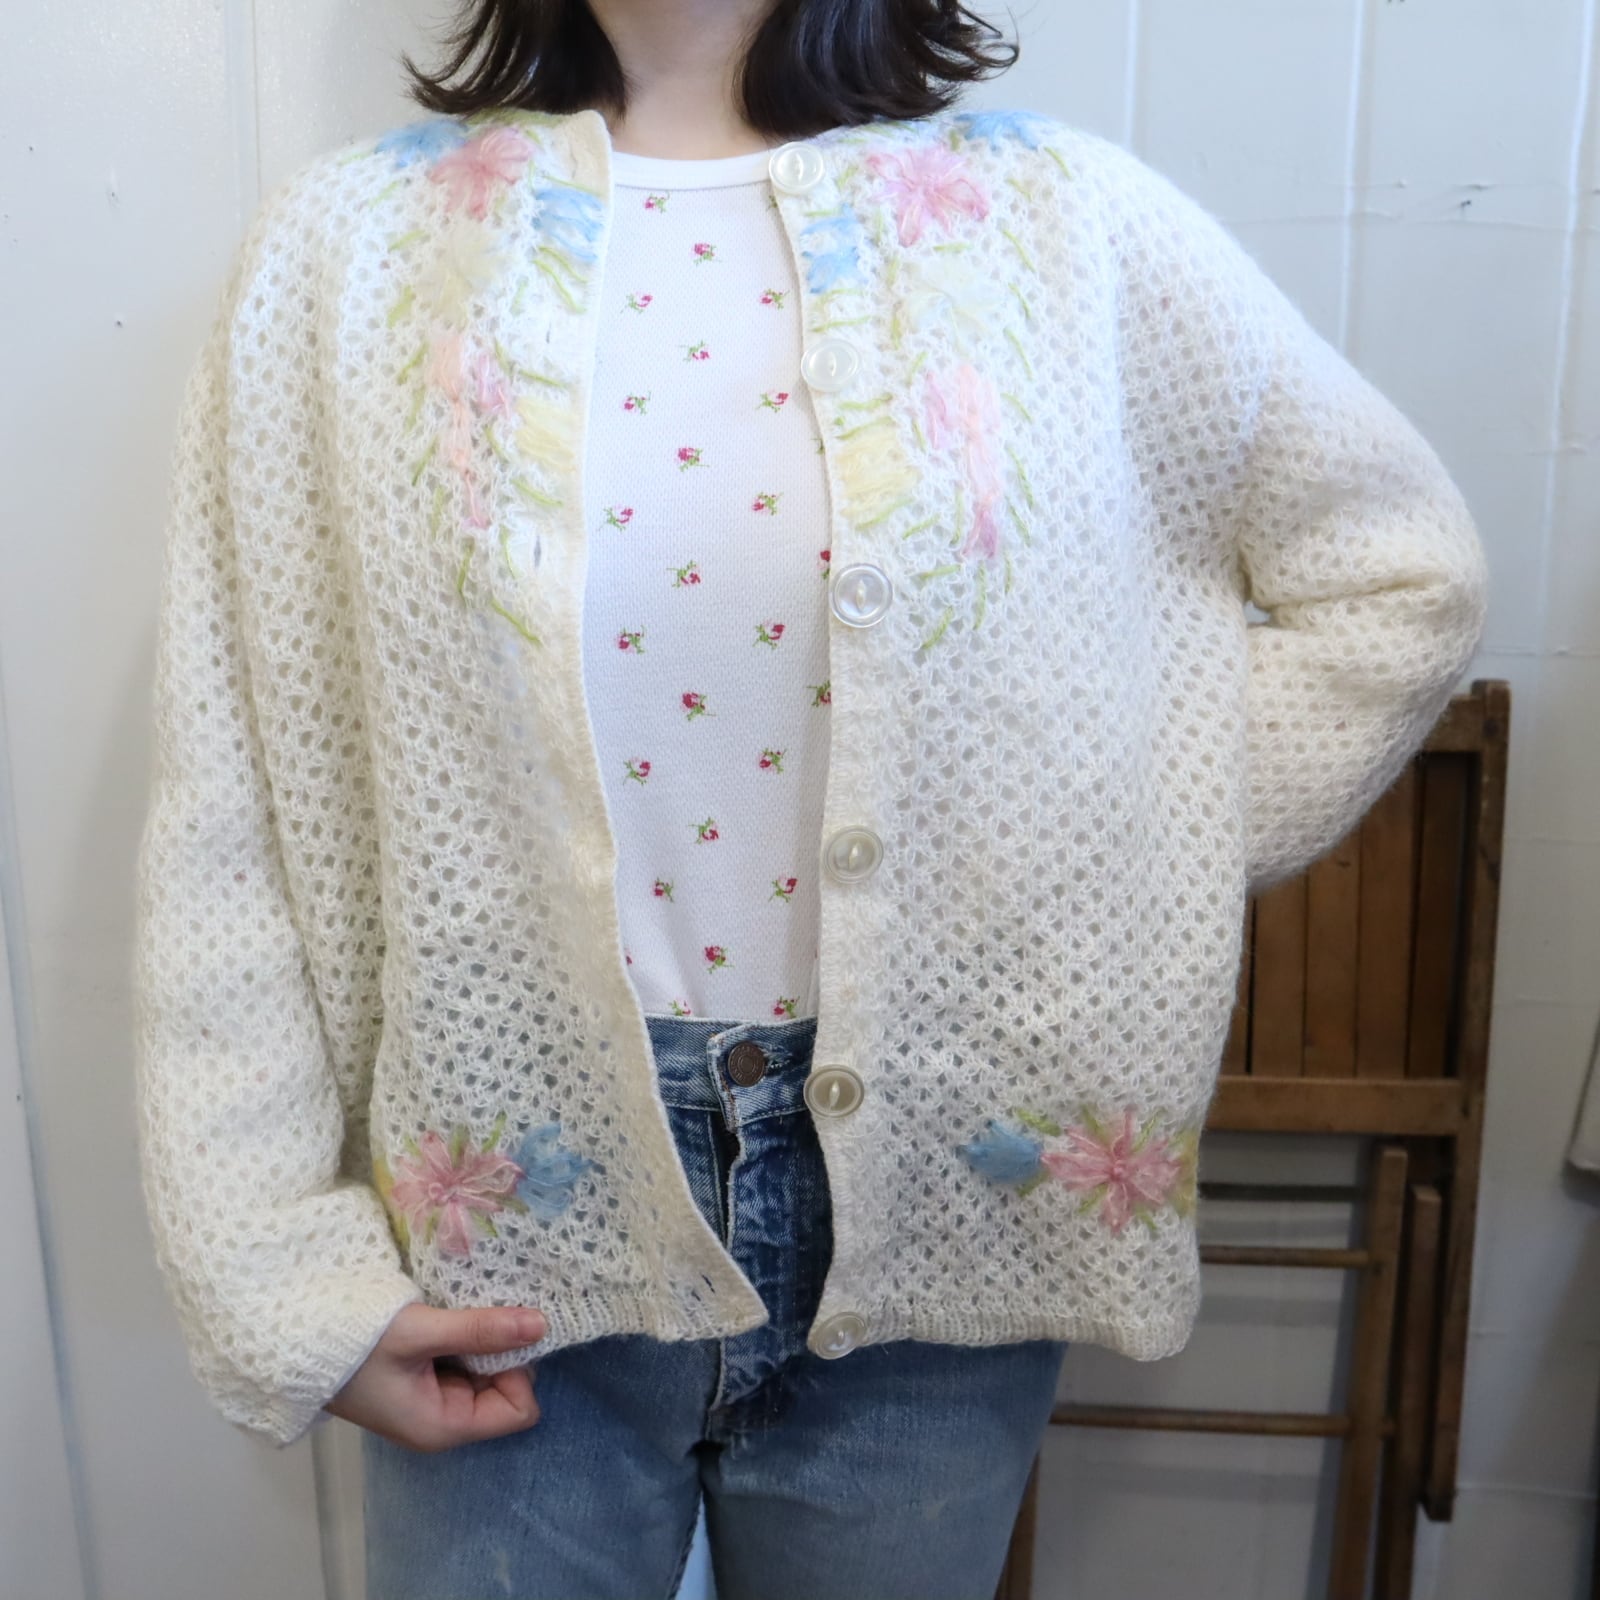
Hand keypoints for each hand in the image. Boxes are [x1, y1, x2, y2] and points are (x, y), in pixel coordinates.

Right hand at [322, 1302, 546, 1451]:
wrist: (297, 1343)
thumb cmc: (355, 1344)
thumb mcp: (420, 1332)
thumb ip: (480, 1330)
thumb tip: (541, 1324)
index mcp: (445, 1425)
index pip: (520, 1409)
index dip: (518, 1370)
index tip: (496, 1334)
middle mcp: (444, 1421)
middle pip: (508, 1389)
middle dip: (502, 1351)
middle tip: (477, 1316)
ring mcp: (433, 1401)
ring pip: (487, 1372)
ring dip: (482, 1341)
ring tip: (459, 1312)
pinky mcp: (423, 1381)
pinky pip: (465, 1362)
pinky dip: (465, 1339)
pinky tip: (446, 1318)